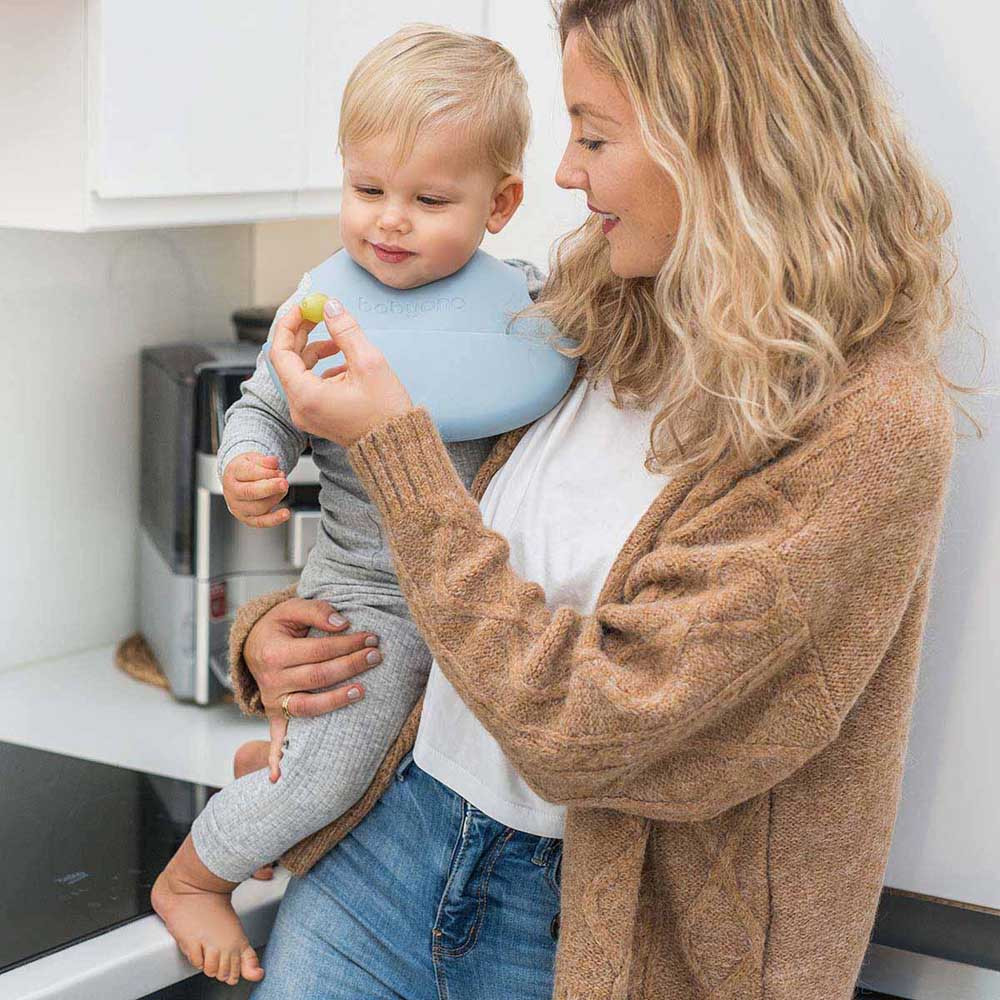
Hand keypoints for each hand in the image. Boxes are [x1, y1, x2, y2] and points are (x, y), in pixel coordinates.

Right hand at [222, 453, 288, 527]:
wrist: (237, 481)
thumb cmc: (246, 469)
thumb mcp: (254, 458)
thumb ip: (264, 461)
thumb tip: (273, 462)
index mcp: (233, 473)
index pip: (248, 472)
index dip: (266, 472)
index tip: (278, 470)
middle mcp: (232, 492)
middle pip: (250, 492)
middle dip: (270, 488)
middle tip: (283, 483)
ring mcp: (238, 507)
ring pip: (259, 507)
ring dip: (276, 497)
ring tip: (282, 488)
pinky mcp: (247, 519)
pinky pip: (261, 522)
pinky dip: (275, 519)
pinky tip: (285, 514)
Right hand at [243, 598, 383, 779]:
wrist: (252, 644)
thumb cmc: (277, 626)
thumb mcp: (291, 608)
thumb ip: (317, 611)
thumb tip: (343, 624)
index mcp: (273, 653)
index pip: (319, 651)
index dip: (347, 644)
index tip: (370, 637)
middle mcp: (270, 681)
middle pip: (318, 677)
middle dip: (351, 665)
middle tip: (376, 655)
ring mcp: (272, 702)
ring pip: (308, 707)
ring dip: (336, 701)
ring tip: (362, 691)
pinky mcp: (274, 716)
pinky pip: (276, 740)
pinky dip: (276, 760)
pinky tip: (279, 777)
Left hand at [269, 299, 412, 446]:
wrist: (396, 448)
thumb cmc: (385, 413)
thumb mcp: (368, 363)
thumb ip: (345, 331)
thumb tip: (330, 307)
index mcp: (305, 396)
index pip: (280, 351)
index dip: (289, 325)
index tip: (303, 307)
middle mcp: (300, 407)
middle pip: (288, 360)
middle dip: (302, 334)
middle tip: (318, 314)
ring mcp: (307, 414)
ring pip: (300, 371)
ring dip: (316, 351)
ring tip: (341, 342)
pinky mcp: (318, 416)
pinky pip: (311, 384)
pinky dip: (324, 368)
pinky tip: (346, 364)